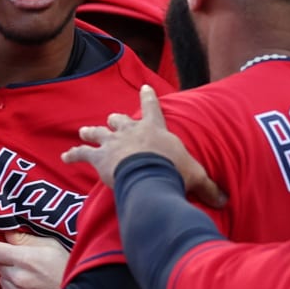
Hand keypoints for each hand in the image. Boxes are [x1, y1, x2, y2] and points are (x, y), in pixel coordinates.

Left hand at [0, 231, 69, 288]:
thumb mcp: (52, 245)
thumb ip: (26, 238)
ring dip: (11, 278)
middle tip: (26, 264)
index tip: (6, 249)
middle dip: (8, 262)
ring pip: (2, 281)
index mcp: (26, 259)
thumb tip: (7, 233)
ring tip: (31, 278)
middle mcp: (18, 278)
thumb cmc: (69, 268)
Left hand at [63, 86, 224, 204]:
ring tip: (83, 132)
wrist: (148, 174)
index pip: (153, 108)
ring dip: (91, 132)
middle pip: (120, 120)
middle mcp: (131, 130)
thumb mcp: (195, 177)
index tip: (144, 88)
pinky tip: (64, 157)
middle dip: (115, 120)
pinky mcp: (98, 157)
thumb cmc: (173, 171)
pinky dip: (72, 155)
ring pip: (98, 132)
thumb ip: (208, 187)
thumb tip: (225, 200)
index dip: (148, 98)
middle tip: (111, 120)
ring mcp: (113, 142)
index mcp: (155, 129)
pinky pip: (81, 154)